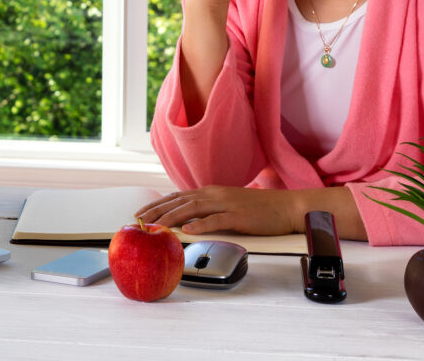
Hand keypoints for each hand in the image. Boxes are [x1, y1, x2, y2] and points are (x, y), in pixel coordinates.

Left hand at [134, 186, 298, 237]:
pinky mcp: (239, 216)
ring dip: (171, 218)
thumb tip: (189, 221)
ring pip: (192, 209)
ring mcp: (226, 204)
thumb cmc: (259, 209)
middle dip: (156, 211)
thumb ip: (209, 210)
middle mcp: (215, 194)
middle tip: (138, 221)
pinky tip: (187, 232)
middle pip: (179, 201)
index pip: (177, 196)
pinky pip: (216, 220)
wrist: (286, 206)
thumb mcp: (228, 205)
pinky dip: (200, 226)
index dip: (157, 204)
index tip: (140, 213)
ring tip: (154, 227)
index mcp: (211, 191)